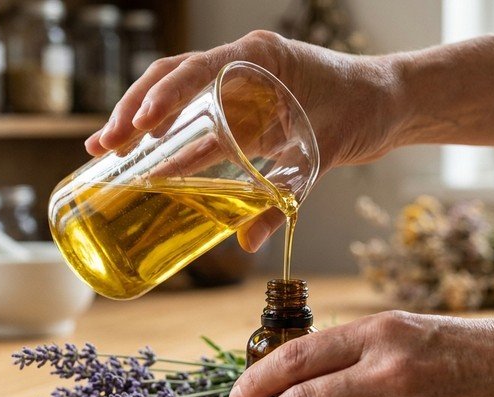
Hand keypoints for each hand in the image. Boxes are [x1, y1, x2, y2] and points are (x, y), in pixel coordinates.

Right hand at [84, 30, 402, 251]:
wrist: (389, 102)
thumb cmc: (363, 111)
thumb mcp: (324, 154)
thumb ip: (285, 195)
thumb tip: (247, 242)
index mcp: (260, 58)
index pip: (198, 70)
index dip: (163, 98)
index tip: (137, 129)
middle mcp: (243, 63)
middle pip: (173, 77)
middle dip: (134, 110)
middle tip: (104, 147)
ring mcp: (239, 81)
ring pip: (177, 93)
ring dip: (141, 119)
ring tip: (107, 151)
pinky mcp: (242, 104)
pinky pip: (196, 113)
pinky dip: (170, 134)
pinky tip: (146, 156)